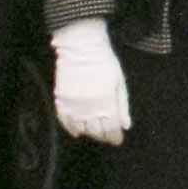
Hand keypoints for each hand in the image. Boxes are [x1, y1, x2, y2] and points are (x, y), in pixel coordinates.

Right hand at [48, 19, 130, 146]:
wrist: (81, 48)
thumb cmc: (104, 62)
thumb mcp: (119, 82)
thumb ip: (122, 106)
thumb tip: (126, 126)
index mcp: (106, 104)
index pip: (110, 129)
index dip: (114, 138)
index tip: (117, 140)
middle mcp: (89, 108)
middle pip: (96, 132)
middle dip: (103, 136)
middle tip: (106, 136)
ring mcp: (73, 106)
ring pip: (80, 129)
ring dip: (88, 133)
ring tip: (93, 132)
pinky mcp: (61, 101)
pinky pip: (64, 122)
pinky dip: (71, 128)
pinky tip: (76, 131)